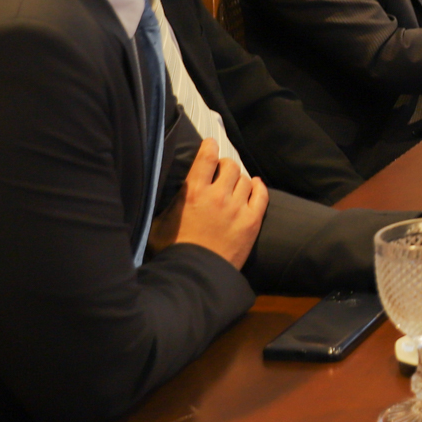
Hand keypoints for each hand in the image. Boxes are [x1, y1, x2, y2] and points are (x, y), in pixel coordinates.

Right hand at [168, 138, 267, 268]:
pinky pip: (261, 195)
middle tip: (222, 171)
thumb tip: (161, 193)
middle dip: (226, 166)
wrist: (195, 277)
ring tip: (234, 184)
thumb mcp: (159, 225)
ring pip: (246, 180)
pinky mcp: (252, 222)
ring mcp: (237, 208)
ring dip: (240, 179)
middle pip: (230, 166)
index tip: (211, 144)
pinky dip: (259, 187)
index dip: (210, 146)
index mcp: (193, 193)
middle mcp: (218, 196)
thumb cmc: (173, 252)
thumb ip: (167, 205)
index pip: (206, 158)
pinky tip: (255, 185)